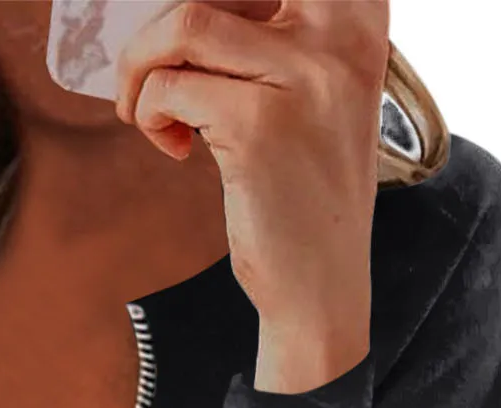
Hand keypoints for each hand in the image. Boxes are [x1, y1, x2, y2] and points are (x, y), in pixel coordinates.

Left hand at [113, 0, 386, 391]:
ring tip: (147, 111)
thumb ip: (279, 37)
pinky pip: (170, 89)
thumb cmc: (305, 193)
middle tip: (156, 67)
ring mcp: (302, 78)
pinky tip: (175, 149)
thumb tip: (191, 7)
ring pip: (186, 22)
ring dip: (142, 64)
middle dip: (166, 21)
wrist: (322, 286)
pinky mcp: (258, 128)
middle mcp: (340, 38)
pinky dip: (151, 115)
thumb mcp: (316, 95)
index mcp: (359, 21)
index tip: (193, 39)